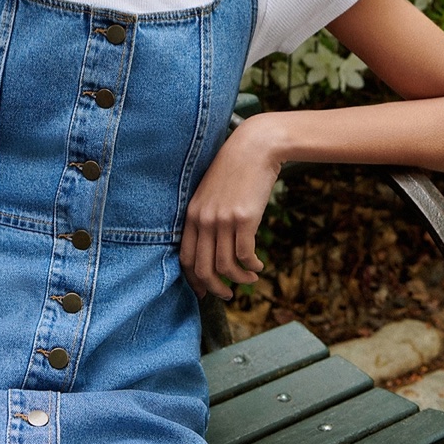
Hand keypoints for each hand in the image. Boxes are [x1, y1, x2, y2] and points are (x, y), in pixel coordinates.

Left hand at [179, 115, 280, 298]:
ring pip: (226, 266)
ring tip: (250, 279)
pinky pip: (245, 256)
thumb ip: (208, 217)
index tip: (204, 291)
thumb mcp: (211, 193)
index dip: (193, 280)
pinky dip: (252, 267)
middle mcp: (203, 219)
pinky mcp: (244, 219)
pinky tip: (258, 266)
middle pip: (203, 268)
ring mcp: (223, 220)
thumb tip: (213, 248)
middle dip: (215, 288)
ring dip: (239, 279)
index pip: (185, 257)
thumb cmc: (235, 171)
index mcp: (192, 214)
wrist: (254, 148)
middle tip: (227, 295)